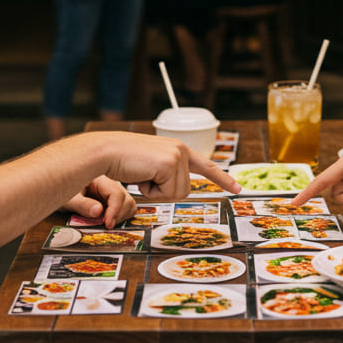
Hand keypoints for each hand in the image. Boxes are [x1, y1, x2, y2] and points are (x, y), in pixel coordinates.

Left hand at [62, 175, 136, 227]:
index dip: (115, 211)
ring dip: (120, 217)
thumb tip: (98, 211)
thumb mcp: (68, 198)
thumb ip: (82, 204)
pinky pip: (126, 207)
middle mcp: (110, 183)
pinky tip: (107, 219)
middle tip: (104, 224)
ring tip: (105, 222)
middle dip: (117, 215)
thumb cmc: (63, 190)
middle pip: (126, 200)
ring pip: (129, 204)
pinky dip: (120, 216)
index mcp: (100, 179)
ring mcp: (114, 190)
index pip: (116, 193)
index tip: (108, 224)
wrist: (61, 188)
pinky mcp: (114, 198)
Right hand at [89, 132, 239, 200]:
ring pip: (177, 193)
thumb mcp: (150, 167)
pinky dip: (150, 191)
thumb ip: (166, 173)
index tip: (237, 188)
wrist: (105, 152)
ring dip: (156, 192)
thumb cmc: (122, 161)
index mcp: (178, 148)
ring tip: (141, 174)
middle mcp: (181, 149)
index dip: (222, 178)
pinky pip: (166, 193)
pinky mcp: (170, 163)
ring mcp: (177, 155)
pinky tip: (140, 175)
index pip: (206, 165)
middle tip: (144, 177)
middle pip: (185, 190)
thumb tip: (177, 187)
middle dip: (163, 192)